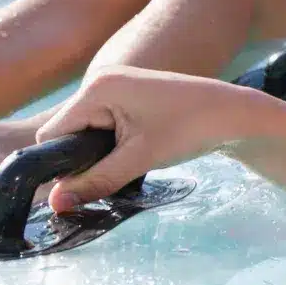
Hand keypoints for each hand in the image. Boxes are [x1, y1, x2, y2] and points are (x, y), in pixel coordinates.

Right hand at [32, 66, 260, 211]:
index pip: (52, 134)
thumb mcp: (139, 159)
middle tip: (116, 172)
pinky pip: (101, 125)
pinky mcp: (126, 96)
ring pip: (84, 132)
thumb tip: (54, 205)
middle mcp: (100, 79)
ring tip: (130, 162)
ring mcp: (114, 85)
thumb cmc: (190, 129)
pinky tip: (134, 152)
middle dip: (83, 159)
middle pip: (66, 133)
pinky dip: (111, 145)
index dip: (62, 164)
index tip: (86, 184)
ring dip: (99, 154)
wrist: (233, 114)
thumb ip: (94, 181)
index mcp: (97, 87)